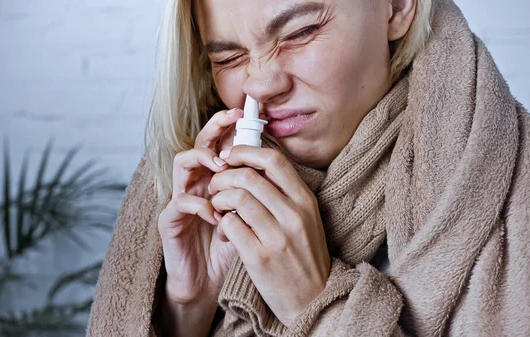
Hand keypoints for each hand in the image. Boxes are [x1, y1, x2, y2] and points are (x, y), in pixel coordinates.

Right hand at [158, 108, 241, 305]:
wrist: (208, 284)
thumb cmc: (231, 249)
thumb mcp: (250, 217)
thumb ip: (256, 194)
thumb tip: (277, 167)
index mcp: (216, 180)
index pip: (220, 144)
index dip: (229, 127)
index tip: (247, 114)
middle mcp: (196, 184)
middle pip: (199, 144)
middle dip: (214, 128)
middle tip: (231, 118)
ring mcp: (181, 200)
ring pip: (181, 163)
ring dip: (202, 159)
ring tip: (221, 167)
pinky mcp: (170, 221)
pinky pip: (179, 202)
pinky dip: (199, 204)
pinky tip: (216, 215)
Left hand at [208, 146, 330, 326]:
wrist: (314, 299)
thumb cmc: (304, 256)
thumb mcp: (305, 219)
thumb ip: (284, 193)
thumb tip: (252, 165)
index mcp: (306, 201)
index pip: (274, 160)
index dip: (246, 151)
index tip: (230, 156)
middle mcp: (294, 215)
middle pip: (248, 177)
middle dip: (224, 177)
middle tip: (216, 186)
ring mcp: (277, 236)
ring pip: (236, 198)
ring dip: (219, 200)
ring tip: (218, 209)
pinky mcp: (260, 257)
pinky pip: (230, 225)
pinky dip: (221, 224)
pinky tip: (223, 232)